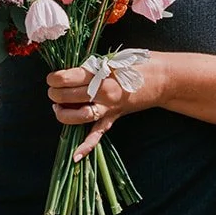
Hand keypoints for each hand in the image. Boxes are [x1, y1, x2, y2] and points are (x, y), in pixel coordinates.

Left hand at [47, 57, 164, 159]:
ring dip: (63, 113)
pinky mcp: (114, 117)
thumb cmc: (139, 62)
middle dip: (54, 93)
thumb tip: (72, 70)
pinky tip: (75, 156)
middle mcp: (102, 92)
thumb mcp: (114, 58)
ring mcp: (108, 107)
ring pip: (78, 116)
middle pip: (68, 96)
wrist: (163, 78)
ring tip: (57, 108)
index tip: (52, 77)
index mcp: (101, 73)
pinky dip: (86, 146)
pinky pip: (98, 134)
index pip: (67, 78)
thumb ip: (92, 65)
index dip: (54, 78)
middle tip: (52, 90)